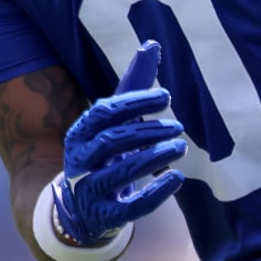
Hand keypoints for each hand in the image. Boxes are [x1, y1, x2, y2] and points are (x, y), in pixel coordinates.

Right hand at [51, 41, 186, 245]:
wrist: (81, 209)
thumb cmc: (105, 155)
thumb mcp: (114, 122)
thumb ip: (133, 85)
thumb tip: (152, 44)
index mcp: (80, 133)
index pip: (104, 112)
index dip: (134, 103)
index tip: (166, 97)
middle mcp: (79, 161)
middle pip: (112, 141)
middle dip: (147, 132)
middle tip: (178, 127)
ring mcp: (89, 190)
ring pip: (120, 173)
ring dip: (153, 158)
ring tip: (180, 147)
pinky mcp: (105, 216)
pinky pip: (130, 207)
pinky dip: (155, 193)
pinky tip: (176, 179)